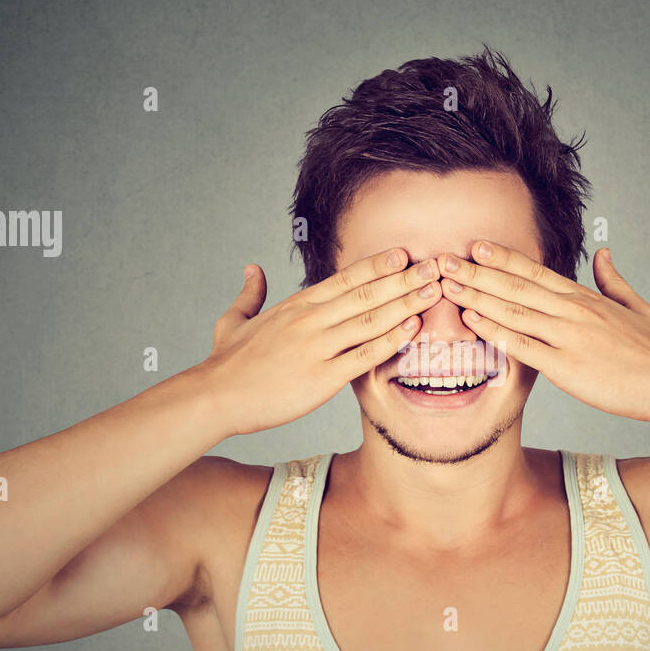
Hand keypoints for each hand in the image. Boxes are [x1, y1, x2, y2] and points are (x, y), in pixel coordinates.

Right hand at [203, 248, 444, 434]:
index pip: (344, 279)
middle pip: (366, 293)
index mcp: (296, 305)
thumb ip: (250, 293)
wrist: (215, 396)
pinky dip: (392, 341)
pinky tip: (414, 330)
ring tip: (434, 292)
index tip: (403, 254)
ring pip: (371, 320)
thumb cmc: (226, 363)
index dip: (376, 265)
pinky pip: (365, 356)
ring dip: (407, 304)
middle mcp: (310, 320)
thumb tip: (253, 268)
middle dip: (404, 279)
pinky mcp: (322, 377)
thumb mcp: (234, 320)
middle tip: (435, 266)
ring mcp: (317, 347)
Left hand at [436, 242, 649, 422]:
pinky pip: (522, 345)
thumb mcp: (635, 306)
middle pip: (515, 285)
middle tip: (444, 261)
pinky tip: (472, 322)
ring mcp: (567, 336)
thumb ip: (613, 279)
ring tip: (447, 286)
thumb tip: (603, 253)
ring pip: (513, 310)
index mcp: (583, 297)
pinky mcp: (565, 365)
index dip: (502, 258)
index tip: (475, 246)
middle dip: (476, 272)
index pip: (535, 271)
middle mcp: (571, 310)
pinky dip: (495, 331)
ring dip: (476, 297)